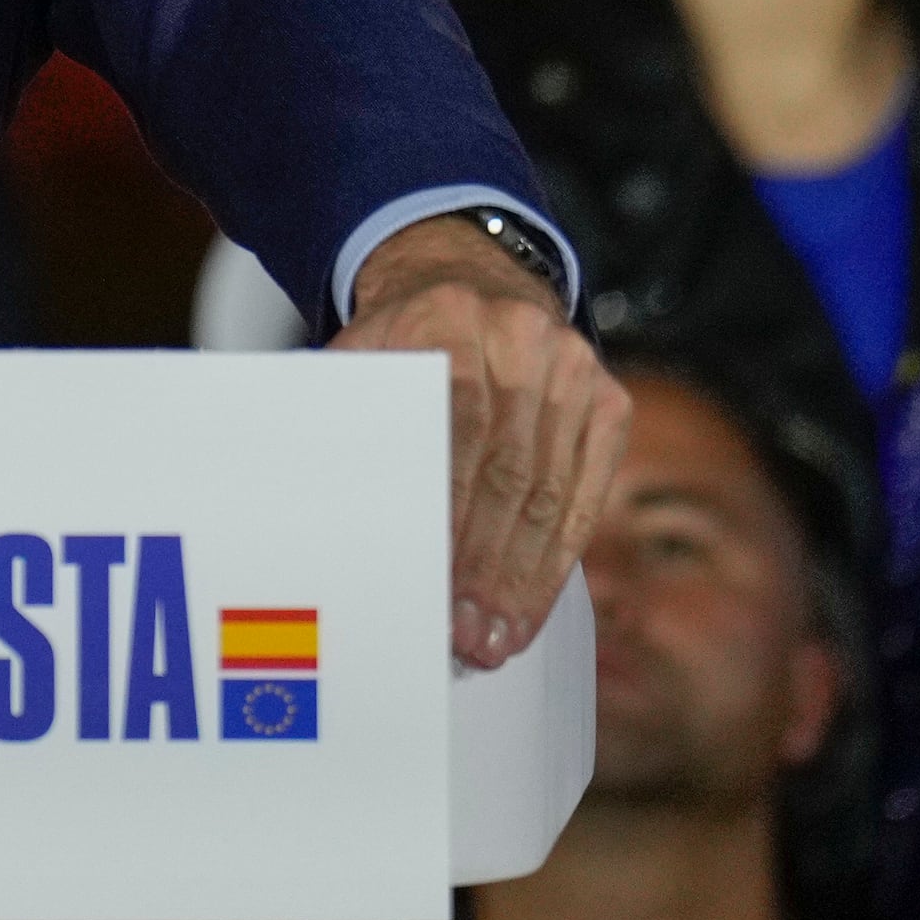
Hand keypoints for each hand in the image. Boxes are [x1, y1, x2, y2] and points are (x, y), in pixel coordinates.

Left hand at [333, 216, 629, 670]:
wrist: (470, 279)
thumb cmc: (402, 341)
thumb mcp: (362, 354)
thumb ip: (342, 416)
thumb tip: (311, 512)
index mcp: (448, 319)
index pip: (454, 432)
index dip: (447, 516)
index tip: (431, 586)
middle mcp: (522, 338)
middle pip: (507, 472)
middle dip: (487, 565)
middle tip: (468, 638)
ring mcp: (574, 367)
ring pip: (549, 492)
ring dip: (523, 577)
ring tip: (497, 640)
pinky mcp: (608, 398)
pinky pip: (586, 494)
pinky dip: (557, 558)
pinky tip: (530, 607)